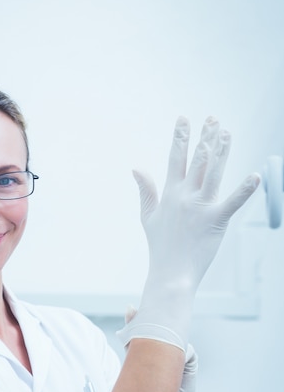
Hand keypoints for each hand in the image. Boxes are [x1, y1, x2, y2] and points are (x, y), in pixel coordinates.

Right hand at [118, 116, 259, 350]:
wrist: (170, 273)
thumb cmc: (160, 247)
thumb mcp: (148, 216)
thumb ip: (146, 190)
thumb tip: (136, 168)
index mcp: (170, 194)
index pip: (176, 159)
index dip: (180, 137)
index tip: (184, 119)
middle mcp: (185, 196)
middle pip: (198, 160)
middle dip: (205, 137)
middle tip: (213, 119)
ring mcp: (200, 207)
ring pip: (214, 172)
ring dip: (221, 150)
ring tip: (227, 132)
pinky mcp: (216, 220)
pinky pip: (233, 201)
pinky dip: (245, 189)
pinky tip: (255, 175)